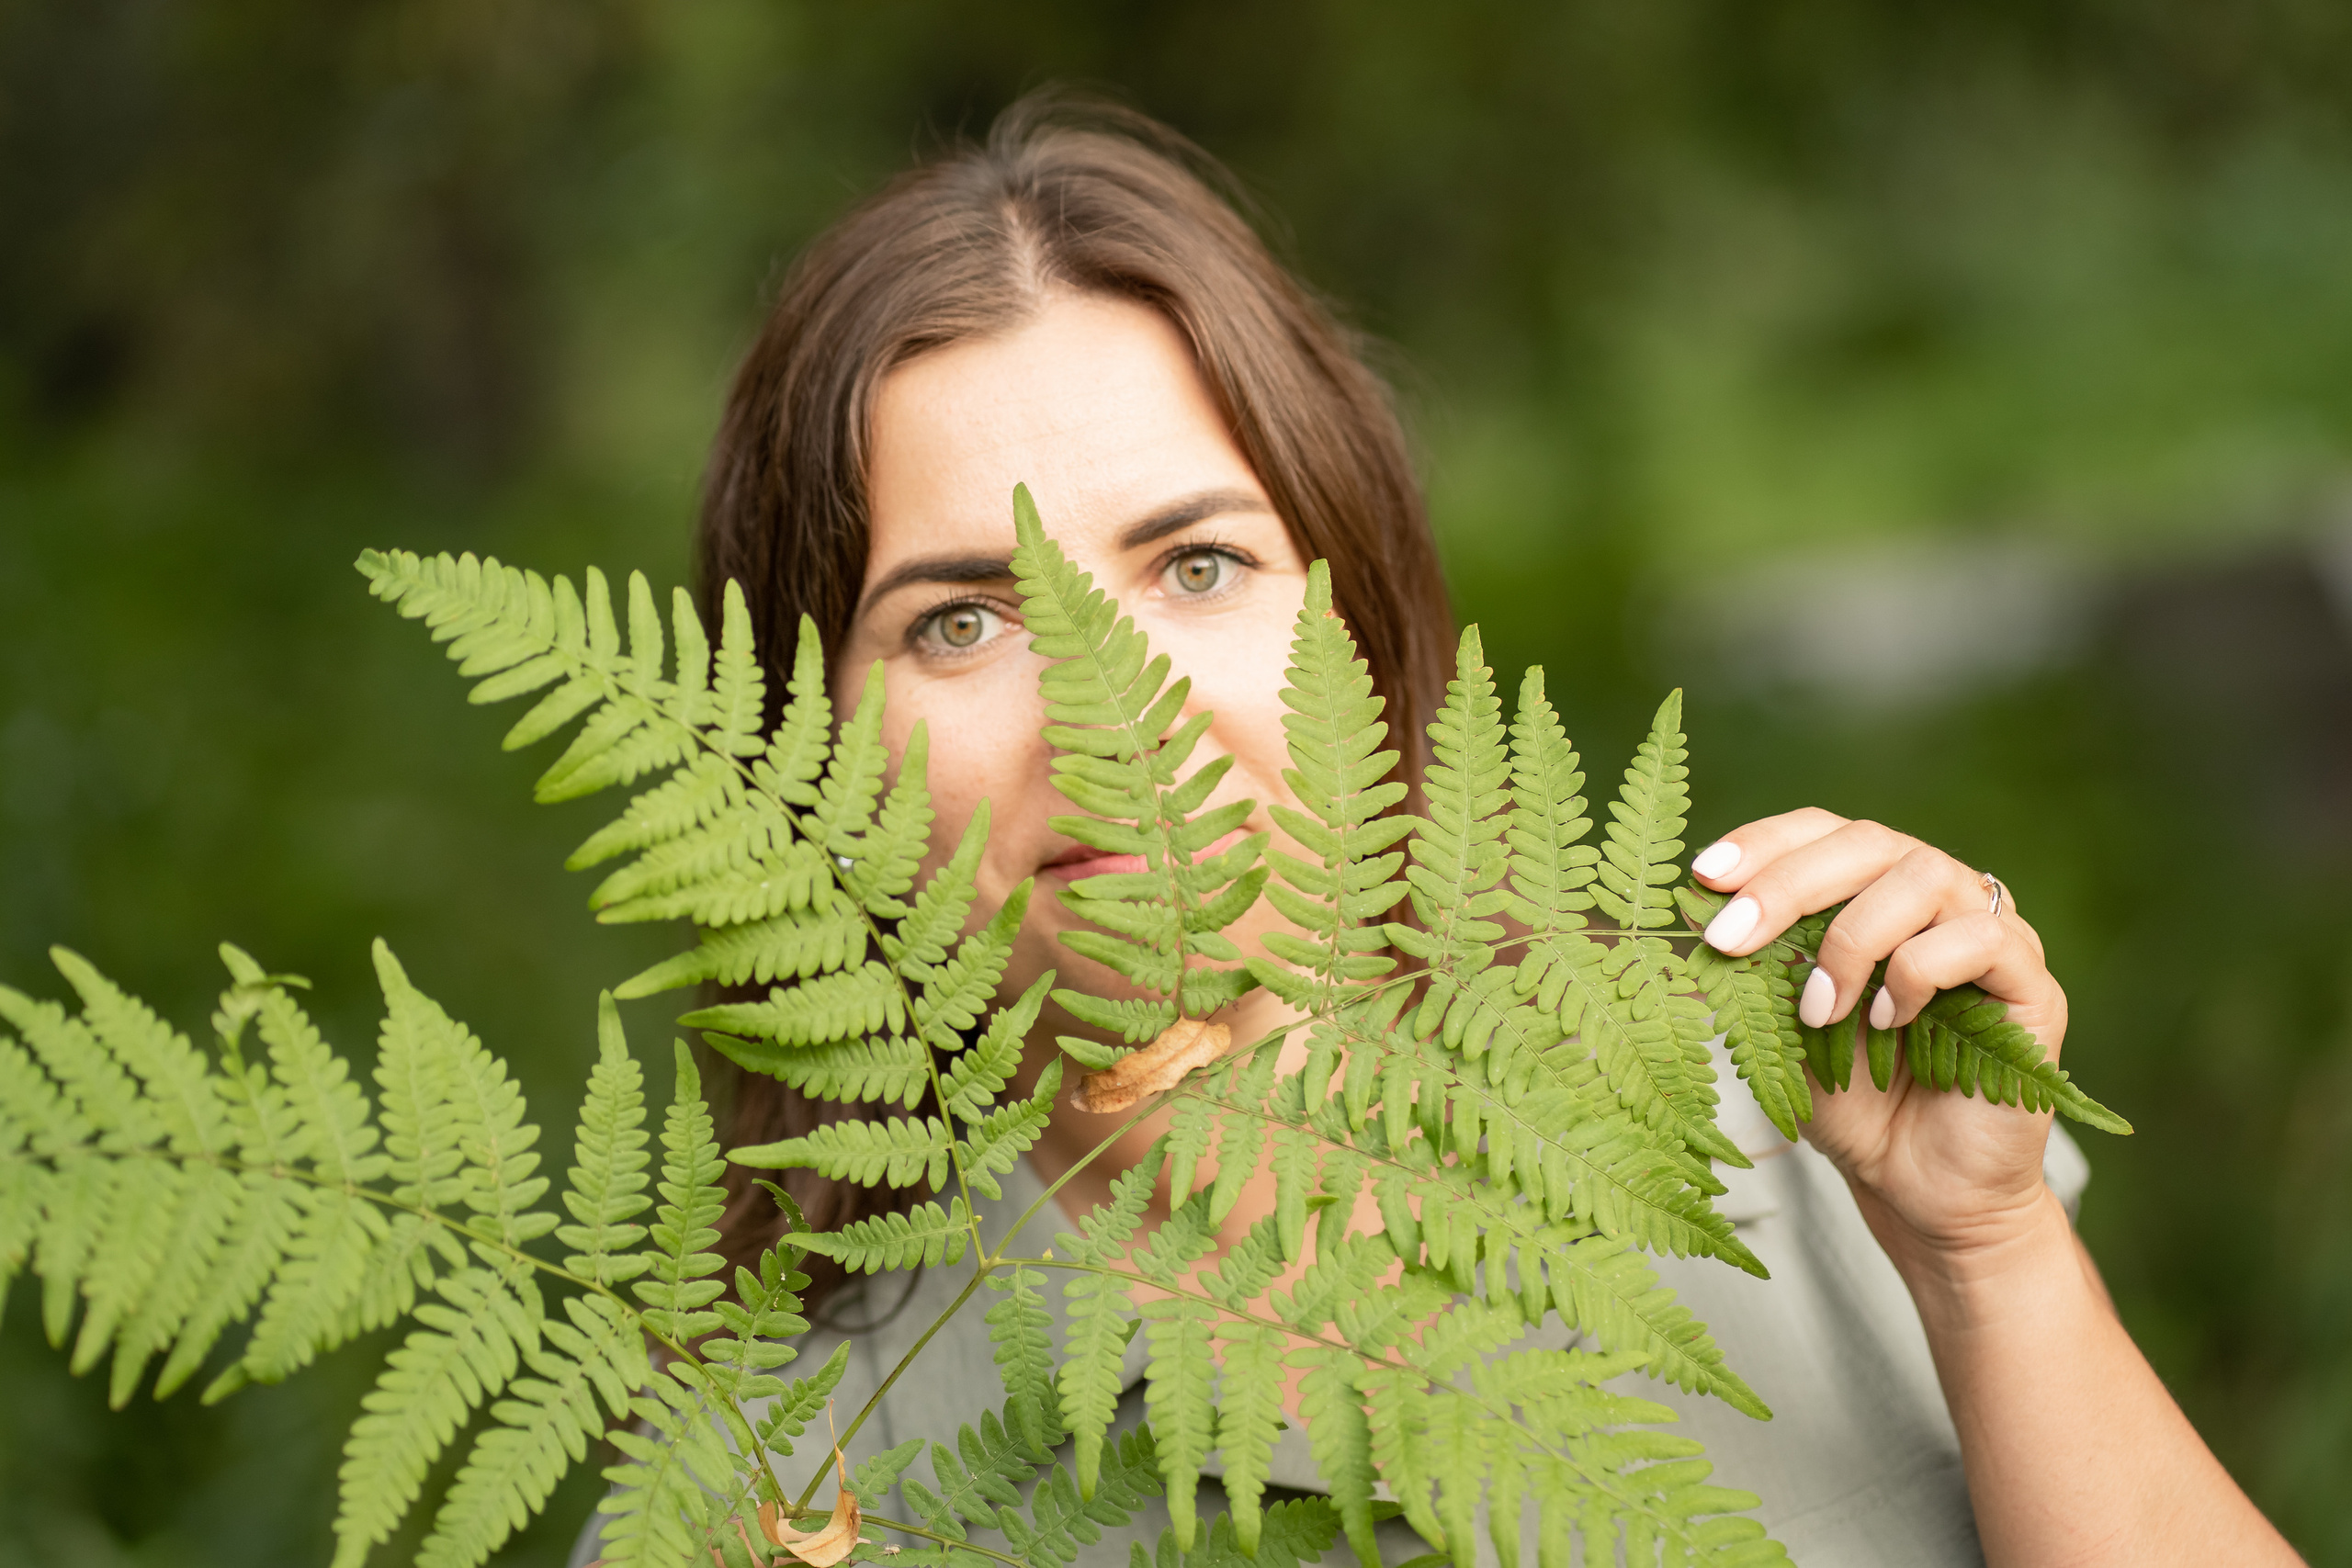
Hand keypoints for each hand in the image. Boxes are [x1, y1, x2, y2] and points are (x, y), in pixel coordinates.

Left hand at [1691, 808, 2067, 1264]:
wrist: (1915, 1187)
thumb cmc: (1850, 1101)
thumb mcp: (1782, 1024)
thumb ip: (1758, 964)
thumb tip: (1695, 911)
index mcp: (1879, 894)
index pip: (1826, 833)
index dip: (1764, 843)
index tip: (1702, 876)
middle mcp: (1941, 900)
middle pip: (1870, 841)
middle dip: (1787, 883)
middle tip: (1730, 937)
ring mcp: (1994, 936)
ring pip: (1925, 876)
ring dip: (1851, 939)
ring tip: (1817, 1010)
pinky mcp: (2033, 988)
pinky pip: (1982, 939)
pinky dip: (1917, 973)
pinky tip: (1886, 1022)